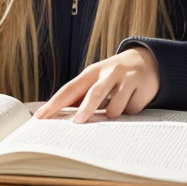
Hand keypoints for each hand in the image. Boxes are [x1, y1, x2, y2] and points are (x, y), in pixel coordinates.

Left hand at [33, 46, 158, 123]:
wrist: (145, 61)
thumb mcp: (96, 79)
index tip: (41, 116)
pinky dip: (129, 111)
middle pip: (94, 94)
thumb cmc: (113, 76)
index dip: (55, 103)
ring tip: (117, 108)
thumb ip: (81, 94)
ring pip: (115, 108)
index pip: (70, 88)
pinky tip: (132, 100)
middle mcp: (108, 72)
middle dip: (85, 110)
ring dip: (112, 115)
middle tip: (76, 124)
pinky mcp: (142, 87)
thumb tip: (61, 115)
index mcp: (91, 72)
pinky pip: (132, 110)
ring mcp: (126, 79)